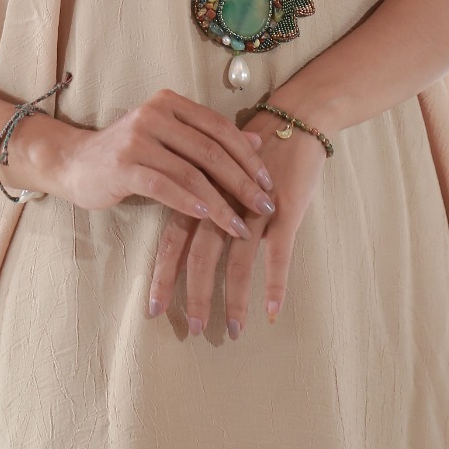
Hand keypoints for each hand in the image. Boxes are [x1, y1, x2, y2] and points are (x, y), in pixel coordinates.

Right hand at [57, 88, 276, 242]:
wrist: (75, 163)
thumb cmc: (129, 154)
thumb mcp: (171, 140)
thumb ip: (209, 139)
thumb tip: (257, 141)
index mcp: (170, 103)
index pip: (220, 128)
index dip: (248, 156)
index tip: (269, 184)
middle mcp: (155, 114)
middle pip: (211, 151)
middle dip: (242, 183)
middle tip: (265, 207)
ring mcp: (138, 138)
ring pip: (191, 172)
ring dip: (220, 204)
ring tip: (240, 227)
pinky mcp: (124, 165)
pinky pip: (164, 185)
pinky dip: (188, 202)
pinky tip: (206, 218)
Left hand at [146, 110, 326, 336]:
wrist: (295, 118)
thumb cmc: (255, 145)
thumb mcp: (219, 167)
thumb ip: (199, 193)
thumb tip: (177, 224)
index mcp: (203, 190)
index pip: (174, 237)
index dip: (163, 273)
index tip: (153, 308)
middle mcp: (223, 201)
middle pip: (200, 255)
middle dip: (194, 295)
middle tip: (191, 330)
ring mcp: (254, 208)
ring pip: (238, 262)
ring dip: (233, 299)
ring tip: (230, 330)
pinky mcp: (286, 211)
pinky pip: (279, 254)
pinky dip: (275, 285)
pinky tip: (272, 312)